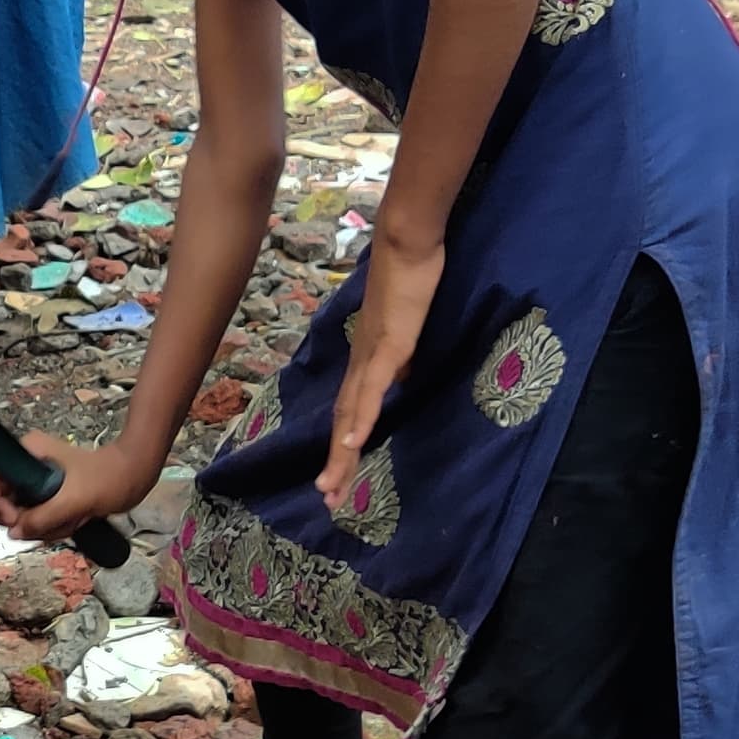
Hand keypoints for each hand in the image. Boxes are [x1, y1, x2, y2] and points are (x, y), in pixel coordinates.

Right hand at [0, 431, 160, 544]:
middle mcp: (25, 465)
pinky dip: (53, 527)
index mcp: (26, 452)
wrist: (134, 477)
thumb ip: (43, 516)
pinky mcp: (46, 496)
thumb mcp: (75, 499)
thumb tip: (15, 532)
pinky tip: (74, 521)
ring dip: (46, 526)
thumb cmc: (109, 476)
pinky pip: (36, 520)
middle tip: (52, 522)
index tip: (16, 518)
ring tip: (72, 518)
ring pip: (21, 515)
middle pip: (2, 501)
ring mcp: (35, 482)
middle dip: (27, 519)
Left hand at [319, 228, 443, 516]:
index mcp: (368, 359)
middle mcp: (362, 361)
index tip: (337, 478)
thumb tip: (401, 378)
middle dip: (337, 463)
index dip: (344, 446)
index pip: (351, 410)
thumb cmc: (410, 276)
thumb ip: (400, 354)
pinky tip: (353, 443)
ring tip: (332, 487)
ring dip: (342, 452)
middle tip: (328, 499)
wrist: (406, 239)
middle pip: (344, 420)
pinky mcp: (389, 343)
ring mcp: (373, 354)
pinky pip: (372, 387)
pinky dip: (361, 417)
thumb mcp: (408, 325)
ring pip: (351, 412)